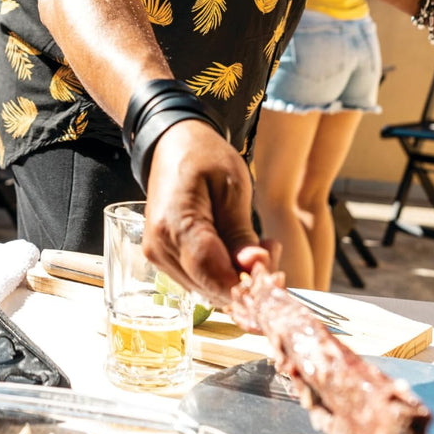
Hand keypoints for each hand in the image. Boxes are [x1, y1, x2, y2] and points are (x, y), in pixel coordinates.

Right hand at [140, 120, 271, 307]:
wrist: (172, 144)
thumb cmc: (203, 157)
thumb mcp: (232, 187)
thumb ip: (241, 232)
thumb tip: (256, 268)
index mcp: (174, 225)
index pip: (213, 276)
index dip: (248, 286)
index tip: (275, 278)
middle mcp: (159, 247)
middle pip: (211, 288)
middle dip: (248, 282)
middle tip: (271, 249)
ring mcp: (158, 255)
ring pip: (207, 289)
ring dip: (237, 278)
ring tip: (256, 245)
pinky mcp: (162, 258)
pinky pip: (199, 279)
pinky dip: (223, 273)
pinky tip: (238, 250)